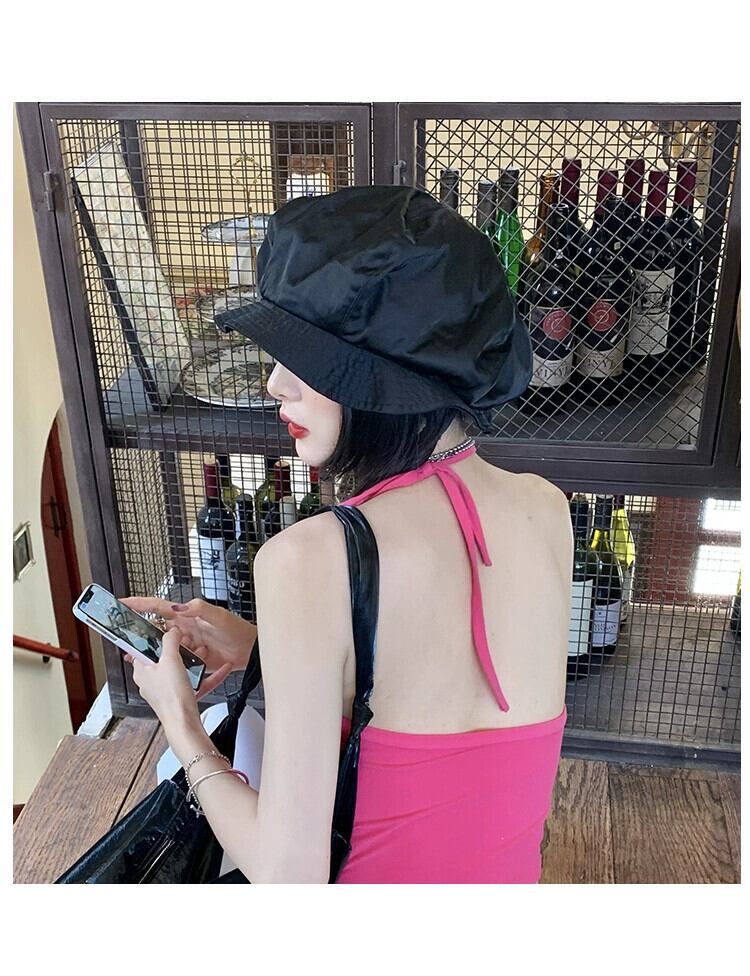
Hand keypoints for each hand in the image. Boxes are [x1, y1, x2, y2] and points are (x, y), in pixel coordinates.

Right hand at [119, 596, 257, 675]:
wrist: (250, 651)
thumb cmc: (237, 630)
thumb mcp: (218, 616)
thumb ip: (199, 609)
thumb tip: (178, 606)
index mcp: (186, 615)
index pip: (157, 607)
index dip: (139, 604)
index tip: (121, 602)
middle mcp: (183, 629)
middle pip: (155, 630)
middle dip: (142, 636)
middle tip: (129, 642)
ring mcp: (186, 645)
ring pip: (164, 649)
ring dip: (161, 654)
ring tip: (162, 658)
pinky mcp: (191, 660)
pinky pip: (176, 663)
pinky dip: (173, 666)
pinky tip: (176, 669)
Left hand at [123, 628, 230, 726]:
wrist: (184, 723)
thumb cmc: (171, 696)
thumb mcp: (169, 659)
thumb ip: (170, 640)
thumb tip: (171, 631)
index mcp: (142, 671)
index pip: (143, 649)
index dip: (155, 638)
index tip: (167, 632)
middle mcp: (152, 681)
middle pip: (166, 658)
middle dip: (181, 648)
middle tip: (190, 642)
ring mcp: (167, 690)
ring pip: (181, 670)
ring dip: (194, 660)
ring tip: (204, 653)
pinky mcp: (180, 698)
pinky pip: (194, 682)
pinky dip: (206, 675)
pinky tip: (219, 669)